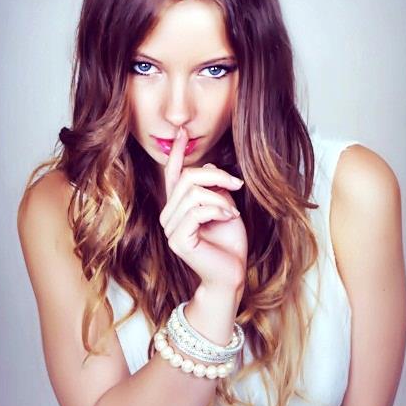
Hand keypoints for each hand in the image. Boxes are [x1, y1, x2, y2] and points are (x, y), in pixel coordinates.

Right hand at [159, 126, 247, 291]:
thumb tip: (207, 166)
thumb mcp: (224, 206)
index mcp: (178, 206)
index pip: (174, 174)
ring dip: (220, 197)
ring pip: (193, 193)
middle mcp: (169, 215)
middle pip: (187, 178)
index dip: (178, 152)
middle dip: (216, 177)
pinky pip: (197, 211)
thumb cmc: (229, 243)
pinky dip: (218, 210)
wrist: (232, 274)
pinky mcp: (178, 240)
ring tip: (233, 210)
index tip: (183, 132)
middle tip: (237, 185)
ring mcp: (170, 229)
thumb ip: (213, 188)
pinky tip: (230, 217)